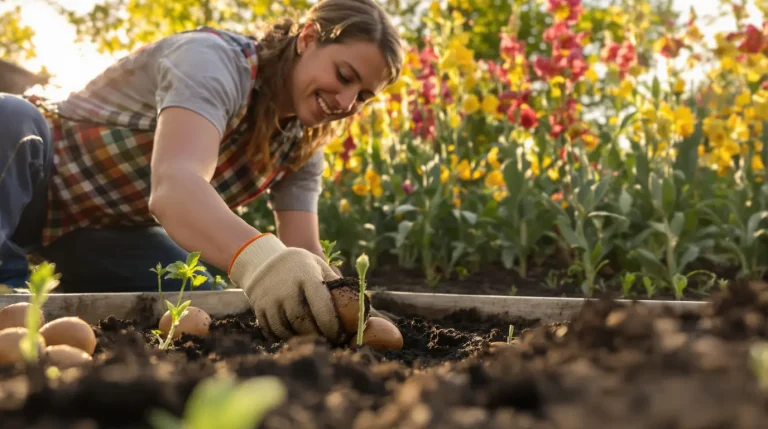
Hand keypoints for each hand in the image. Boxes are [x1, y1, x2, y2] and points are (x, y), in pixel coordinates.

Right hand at [228, 233, 343, 342]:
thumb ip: (335, 284)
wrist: (264, 261)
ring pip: (287, 330)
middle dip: (317, 336)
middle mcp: (287, 288)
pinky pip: (273, 332)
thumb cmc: (300, 266)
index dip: (333, 327)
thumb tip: (359, 306)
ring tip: (312, 340)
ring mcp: (270, 299)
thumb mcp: (318, 266)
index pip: (322, 307)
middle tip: (327, 342)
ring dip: (301, 339)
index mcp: (306, 276)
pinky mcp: (258, 308)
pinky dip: (284, 338)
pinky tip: (295, 336)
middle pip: (303, 323)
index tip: (340, 336)